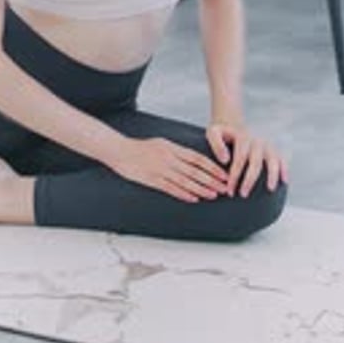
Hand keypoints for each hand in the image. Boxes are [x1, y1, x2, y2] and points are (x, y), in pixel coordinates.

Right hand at [110, 136, 228, 202]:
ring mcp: (160, 169)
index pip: (197, 158)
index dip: (212, 167)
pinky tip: (193, 199)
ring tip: (213, 195)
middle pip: (194, 170)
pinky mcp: (151, 179)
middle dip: (211, 180)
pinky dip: (183, 194)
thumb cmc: (139, 147)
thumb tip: (193, 159)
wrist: (118, 150)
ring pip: (185, 180)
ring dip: (201, 189)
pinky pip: (170, 188)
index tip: (223, 174)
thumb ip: (177, 151)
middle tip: (225, 187)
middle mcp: (168, 158)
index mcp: (172, 147)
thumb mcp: (161, 143)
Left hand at [206, 122, 287, 197]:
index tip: (229, 191)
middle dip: (249, 180)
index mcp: (242, 137)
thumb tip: (225, 160)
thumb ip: (216, 143)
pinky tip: (284, 180)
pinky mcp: (273, 150)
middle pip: (256, 162)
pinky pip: (281, 159)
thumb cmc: (222, 134)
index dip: (235, 176)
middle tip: (243, 195)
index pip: (239, 159)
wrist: (233, 126)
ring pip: (272, 160)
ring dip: (272, 175)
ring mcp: (266, 145)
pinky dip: (284, 168)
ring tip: (270, 189)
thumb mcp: (213, 132)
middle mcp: (256, 141)